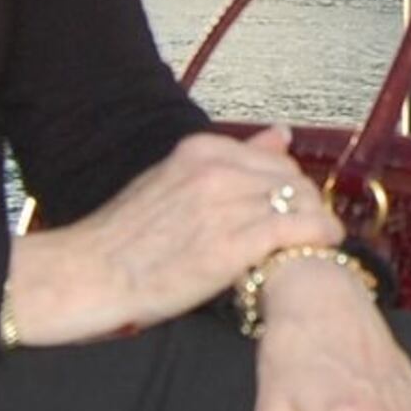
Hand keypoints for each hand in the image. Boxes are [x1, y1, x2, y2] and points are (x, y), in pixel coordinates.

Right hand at [0, 127, 341, 345]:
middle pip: (291, 179)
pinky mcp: (232, 242)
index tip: (294, 210)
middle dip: (307, 205)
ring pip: (298, 202)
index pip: (273, 160)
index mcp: (199, 150)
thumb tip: (280, 134)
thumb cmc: (124, 240)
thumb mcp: (172, 183)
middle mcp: (215, 168)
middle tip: (308, 232)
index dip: (290, 188)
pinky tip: (323, 248)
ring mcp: (224, 203)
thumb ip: (228, 160)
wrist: (87, 275)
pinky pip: (296, 229)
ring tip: (315, 244)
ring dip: (315, 223)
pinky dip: (318, 236)